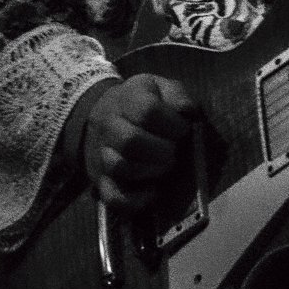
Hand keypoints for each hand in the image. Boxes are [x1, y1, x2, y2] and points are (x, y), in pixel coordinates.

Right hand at [62, 75, 196, 211]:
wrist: (101, 112)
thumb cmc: (140, 101)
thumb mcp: (159, 87)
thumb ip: (177, 95)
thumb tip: (188, 112)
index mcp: (126, 100)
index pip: (147, 111)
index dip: (172, 124)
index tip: (183, 129)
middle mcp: (108, 126)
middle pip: (131, 141)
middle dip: (162, 150)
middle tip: (174, 151)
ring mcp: (102, 154)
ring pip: (120, 167)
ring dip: (150, 171)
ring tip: (165, 166)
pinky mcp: (101, 179)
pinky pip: (112, 196)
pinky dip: (134, 201)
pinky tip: (153, 193)